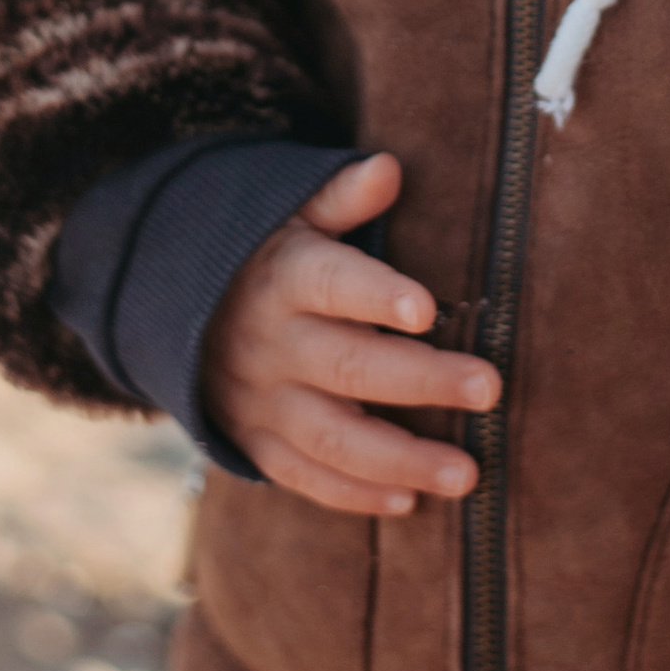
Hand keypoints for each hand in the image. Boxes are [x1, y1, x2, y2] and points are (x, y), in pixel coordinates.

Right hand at [202, 152, 495, 517]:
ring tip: (466, 474)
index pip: (331, 284)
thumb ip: (341, 197)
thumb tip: (389, 167)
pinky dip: (355, 495)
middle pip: (348, 367)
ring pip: (332, 437)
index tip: (427, 308)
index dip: (376, 295)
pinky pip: (305, 477)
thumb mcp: (292, 215)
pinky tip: (410, 503)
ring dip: (401, 459)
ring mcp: (262, 401)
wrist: (180, 317)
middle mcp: (273, 344)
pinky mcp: (256, 443)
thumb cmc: (268, 257)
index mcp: (286, 278)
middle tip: (488, 388)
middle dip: (421, 380)